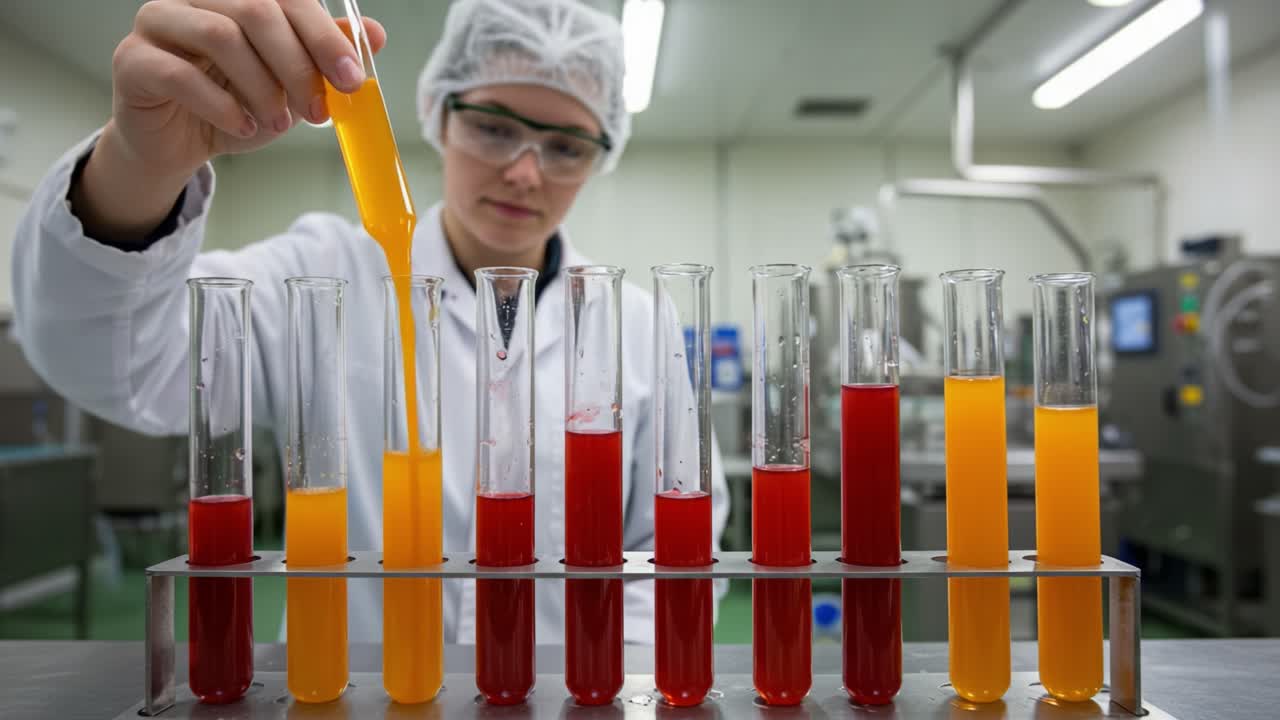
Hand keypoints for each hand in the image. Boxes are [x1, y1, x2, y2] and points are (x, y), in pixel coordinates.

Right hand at [109, 0, 386, 178]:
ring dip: (261, 87)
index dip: (323, 36)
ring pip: (220, 36)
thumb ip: (324, 55)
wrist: (182, 144)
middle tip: (318, 111)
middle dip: (296, 65)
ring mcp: (158, 22)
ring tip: (278, 123)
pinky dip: (222, 105)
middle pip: (255, 10)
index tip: (352, 80)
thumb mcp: (291, 83)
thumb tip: (376, 33)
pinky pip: (180, 74)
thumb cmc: (236, 104)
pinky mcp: (133, 60)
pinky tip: (243, 127)